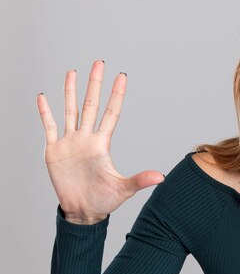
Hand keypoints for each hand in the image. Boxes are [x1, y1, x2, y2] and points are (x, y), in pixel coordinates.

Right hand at [37, 59, 164, 220]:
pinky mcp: (54, 150)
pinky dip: (45, 112)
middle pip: (91, 105)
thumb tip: (162, 178)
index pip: (111, 113)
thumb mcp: (123, 189)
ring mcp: (70, 142)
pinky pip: (49, 127)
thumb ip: (140, 180)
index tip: (121, 76)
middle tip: (99, 62)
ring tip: (72, 71)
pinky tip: (43, 96)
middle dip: (95, 84)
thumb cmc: (104, 200)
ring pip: (70, 110)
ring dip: (70, 91)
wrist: (82, 211)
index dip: (116, 95)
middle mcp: (87, 138)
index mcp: (102, 144)